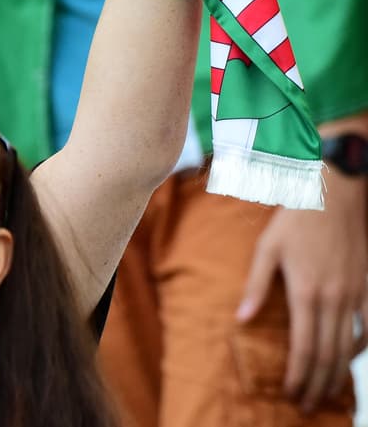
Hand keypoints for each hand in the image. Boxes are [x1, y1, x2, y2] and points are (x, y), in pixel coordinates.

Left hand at [236, 169, 367, 411]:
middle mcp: (335, 299)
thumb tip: (242, 321)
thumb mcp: (266, 249)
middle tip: (307, 404)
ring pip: (350, 346)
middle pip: (329, 354)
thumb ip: (256, 287)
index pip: (304, 347)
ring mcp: (356, 294)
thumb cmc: (294, 219)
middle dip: (317, 384)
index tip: (291, 394)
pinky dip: (361, 347)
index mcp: (306, 293)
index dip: (298, 375)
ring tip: (326, 391)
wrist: (333, 194)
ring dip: (338, 372)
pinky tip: (349, 357)